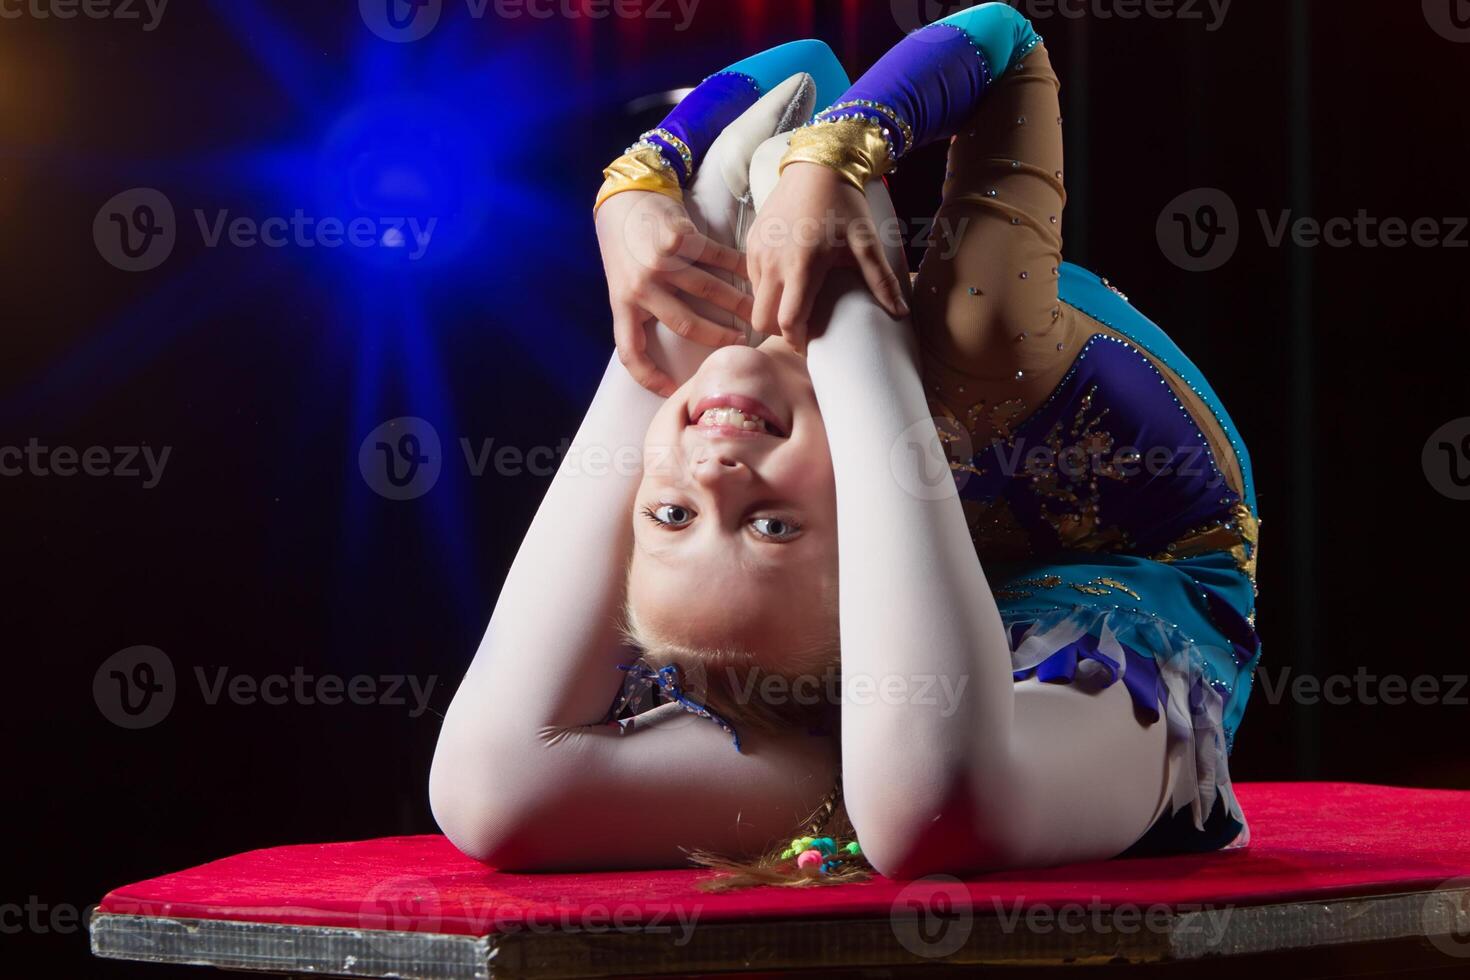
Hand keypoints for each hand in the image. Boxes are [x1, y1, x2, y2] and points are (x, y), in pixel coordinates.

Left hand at [595, 190, 753, 395]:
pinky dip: (738, 267)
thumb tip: (674, 349)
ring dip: (737, 303)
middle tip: (740, 342)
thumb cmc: (626, 250)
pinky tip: (752, 275)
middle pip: (686, 324)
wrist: (624, 201)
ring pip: (708, 290)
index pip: (631, 352)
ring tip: (755, 312)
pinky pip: (716, 257)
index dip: (650, 378)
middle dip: (718, 337)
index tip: (675, 389)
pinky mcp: (680, 237)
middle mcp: (641, 286)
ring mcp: (661, 261)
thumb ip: (643, 313)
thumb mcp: (623, 286)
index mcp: (623, 304)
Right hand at [745, 162, 908, 353]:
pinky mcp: (751, 242)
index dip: (796, 342)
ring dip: (772, 309)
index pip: (787, 322)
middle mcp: (773, 262)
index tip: (810, 347)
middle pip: (762, 320)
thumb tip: (899, 312)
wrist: (816, 165)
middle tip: (802, 329)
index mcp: (802, 266)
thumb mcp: (865, 240)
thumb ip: (880, 279)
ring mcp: (758, 252)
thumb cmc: (844, 203)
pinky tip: (788, 279)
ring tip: (796, 304)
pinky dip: (766, 288)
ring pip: (755, 300)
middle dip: (779, 331)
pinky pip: (752, 279)